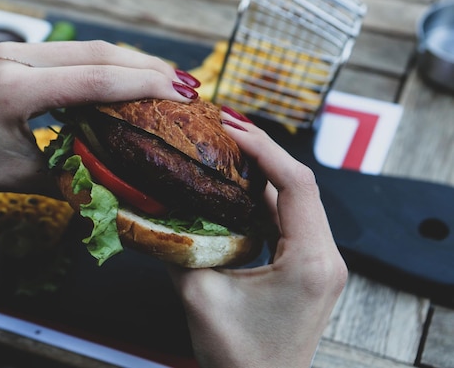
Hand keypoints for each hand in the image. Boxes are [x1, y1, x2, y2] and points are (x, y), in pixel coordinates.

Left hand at [0, 40, 197, 223]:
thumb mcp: (23, 176)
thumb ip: (75, 174)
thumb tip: (119, 182)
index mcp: (14, 89)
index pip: (93, 79)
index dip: (142, 83)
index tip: (179, 91)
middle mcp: (14, 59)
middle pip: (96, 52)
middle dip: (145, 66)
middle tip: (183, 84)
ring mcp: (12, 51)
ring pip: (84, 48)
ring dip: (126, 62)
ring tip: (163, 78)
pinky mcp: (13, 54)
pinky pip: (68, 54)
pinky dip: (101, 64)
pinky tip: (122, 76)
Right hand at [167, 115, 346, 367]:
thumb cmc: (239, 360)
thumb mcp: (200, 299)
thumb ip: (176, 250)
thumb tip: (148, 213)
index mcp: (310, 261)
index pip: (296, 183)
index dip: (263, 148)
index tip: (229, 129)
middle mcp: (326, 257)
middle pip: (300, 185)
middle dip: (262, 152)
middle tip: (223, 130)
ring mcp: (321, 262)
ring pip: (297, 200)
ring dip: (264, 173)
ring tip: (227, 150)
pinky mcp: (309, 267)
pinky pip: (291, 219)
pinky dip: (265, 198)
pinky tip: (236, 188)